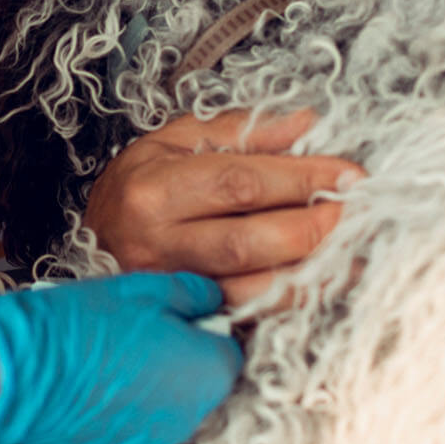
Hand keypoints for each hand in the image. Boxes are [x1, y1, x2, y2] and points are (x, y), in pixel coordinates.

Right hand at [0, 272, 242, 443]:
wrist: (24, 369)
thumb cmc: (87, 323)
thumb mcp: (149, 288)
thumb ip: (193, 294)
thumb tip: (209, 297)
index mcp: (209, 372)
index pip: (230, 348)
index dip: (205, 327)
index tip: (179, 314)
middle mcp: (191, 416)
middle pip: (202, 381)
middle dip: (182, 356)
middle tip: (142, 329)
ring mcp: (155, 439)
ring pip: (170, 405)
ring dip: (155, 383)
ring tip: (115, 354)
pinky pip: (138, 423)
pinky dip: (127, 404)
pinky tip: (98, 379)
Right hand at [86, 111, 361, 304]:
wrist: (91, 243)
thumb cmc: (136, 187)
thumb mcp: (173, 142)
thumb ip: (240, 130)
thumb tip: (305, 124)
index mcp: (153, 191)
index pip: (240, 182)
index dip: (301, 178)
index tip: (348, 173)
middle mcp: (157, 245)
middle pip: (247, 241)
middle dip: (311, 227)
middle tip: (353, 211)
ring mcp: (171, 290)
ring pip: (251, 290)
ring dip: (311, 273)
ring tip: (352, 251)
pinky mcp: (187, 319)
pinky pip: (249, 315)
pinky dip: (292, 300)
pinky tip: (324, 281)